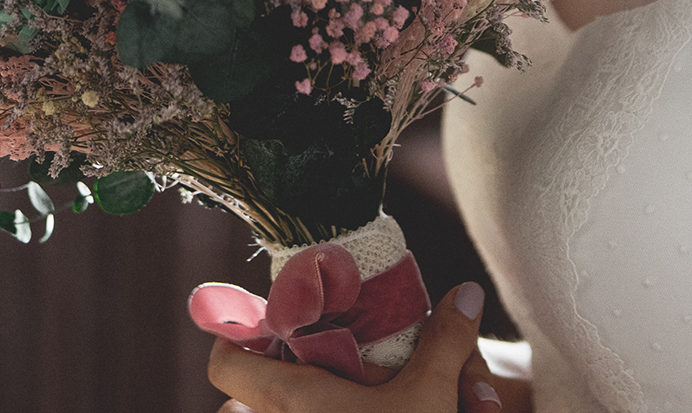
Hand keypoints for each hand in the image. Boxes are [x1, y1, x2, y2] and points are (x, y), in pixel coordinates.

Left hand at [210, 282, 504, 412]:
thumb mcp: (431, 397)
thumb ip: (444, 341)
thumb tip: (468, 291)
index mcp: (291, 400)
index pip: (224, 363)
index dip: (235, 338)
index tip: (264, 327)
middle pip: (237, 401)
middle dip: (267, 382)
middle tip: (305, 368)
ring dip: (282, 411)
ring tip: (326, 401)